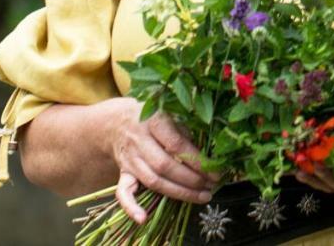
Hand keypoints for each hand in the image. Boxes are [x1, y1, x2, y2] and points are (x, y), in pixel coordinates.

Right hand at [107, 99, 218, 223]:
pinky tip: (143, 219)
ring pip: (152, 181)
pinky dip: (131, 207)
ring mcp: (129, 158)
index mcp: (153, 121)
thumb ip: (186, 133)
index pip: (176, 145)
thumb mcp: (171, 114)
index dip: (197, 162)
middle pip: (164, 166)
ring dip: (178, 193)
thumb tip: (208, 156)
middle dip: (191, 180)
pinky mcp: (123, 172)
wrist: (118, 122)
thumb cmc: (154, 119)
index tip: (215, 173)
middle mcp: (139, 140)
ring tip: (201, 197)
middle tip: (210, 187)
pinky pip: (123, 192)